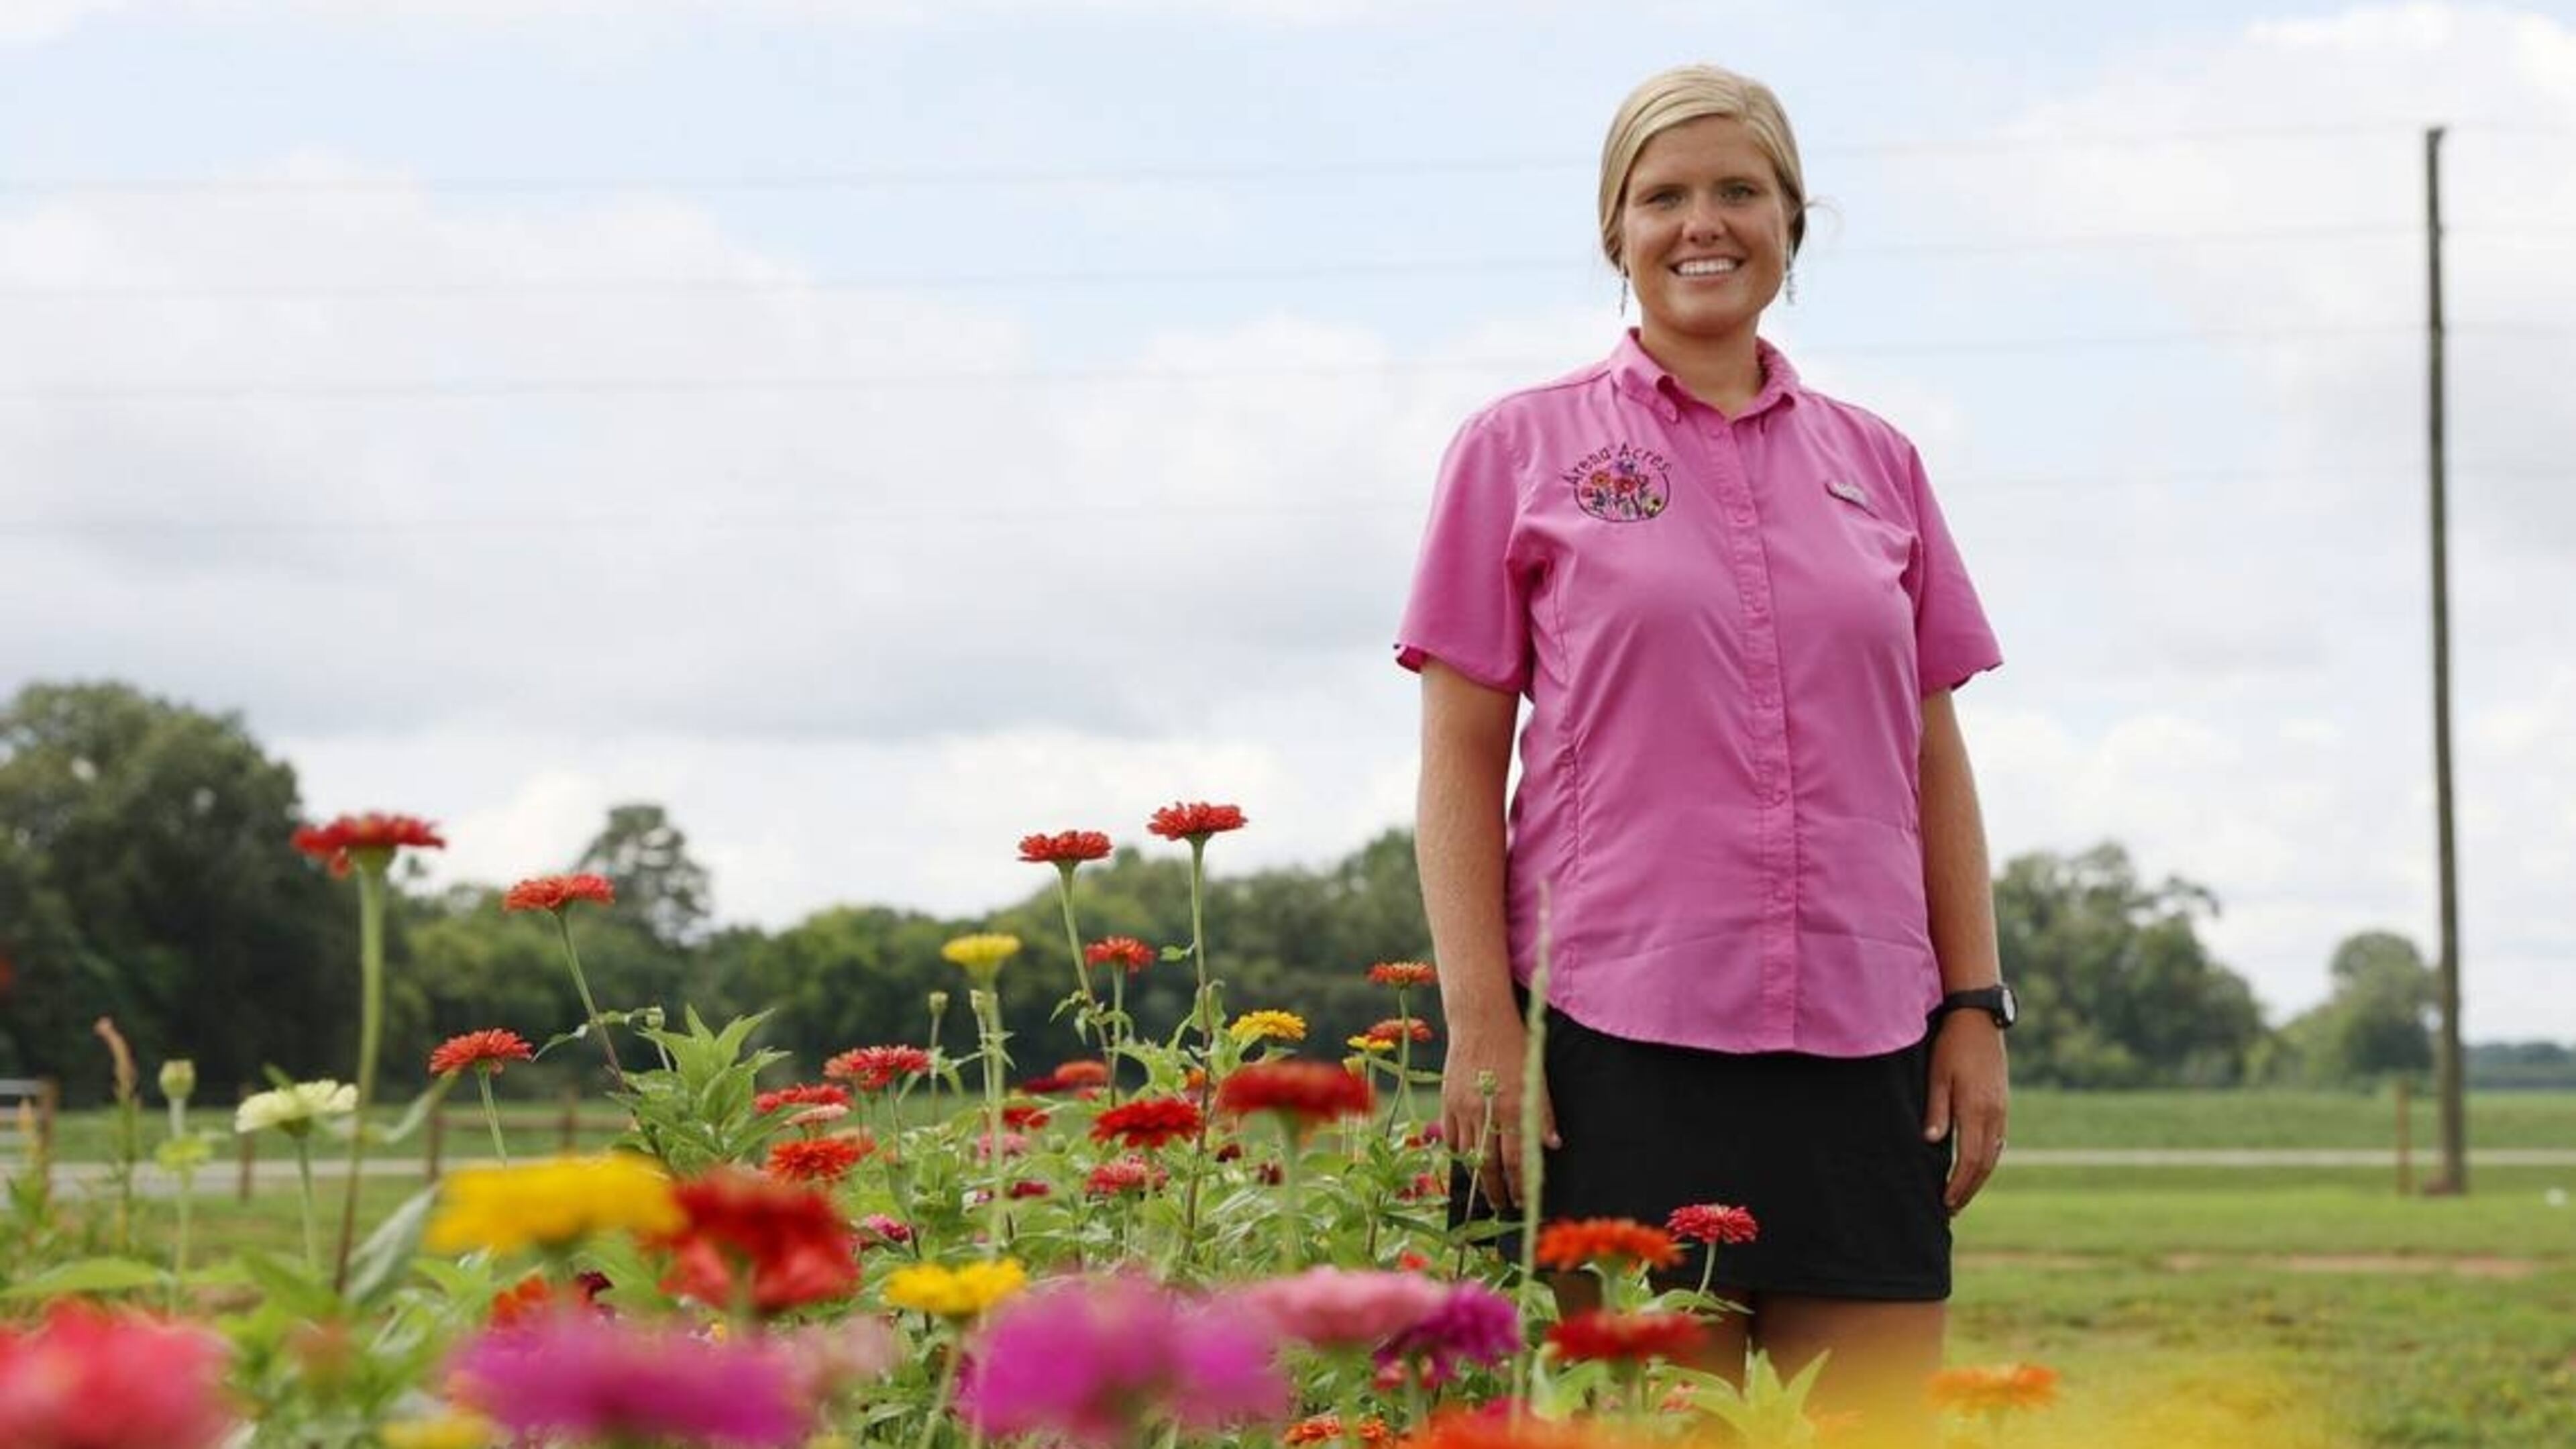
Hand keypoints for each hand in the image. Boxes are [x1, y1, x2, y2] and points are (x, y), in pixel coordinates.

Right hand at [1440, 1020, 1559, 1212]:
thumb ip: (1542, 1112)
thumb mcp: (1536, 1075)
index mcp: (1514, 1105)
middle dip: (1497, 1190)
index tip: (1523, 1200)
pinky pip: (1452, 1137)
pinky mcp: (1448, 1100)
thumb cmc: (1515, 1044)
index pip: (1517, 1158)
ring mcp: (1464, 1107)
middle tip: (1502, 1206)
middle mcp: (1488, 1110)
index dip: (1520, 1183)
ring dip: (1478, 1177)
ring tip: (1484, 1192)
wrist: (1479, 1019)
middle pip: (1490, 1163)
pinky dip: (1459, 1154)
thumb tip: (1552, 1145)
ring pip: (1469, 1154)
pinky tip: (1466, 1163)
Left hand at [1924, 1011, 2007, 1214]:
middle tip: (1951, 1208)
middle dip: (1968, 1188)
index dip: (1959, 1184)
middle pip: (1985, 1164)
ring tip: (1961, 1194)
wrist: (1979, 1019)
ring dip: (1979, 1177)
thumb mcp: (1937, 1075)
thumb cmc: (1951, 1046)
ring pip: (1994, 1154)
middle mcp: (1994, 1114)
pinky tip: (1977, 1167)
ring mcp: (2001, 1109)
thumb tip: (1932, 1141)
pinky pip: (1998, 1140)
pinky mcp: (2002, 1103)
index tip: (1945, 1201)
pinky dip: (1987, 1159)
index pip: (1971, 1159)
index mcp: (1977, 1109)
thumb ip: (1937, 1109)